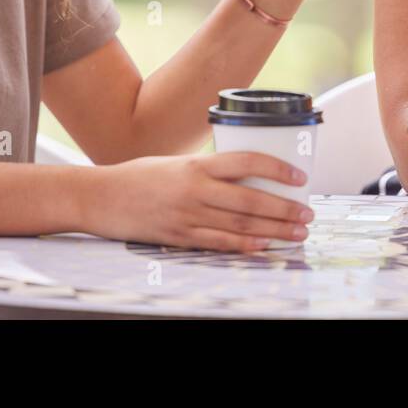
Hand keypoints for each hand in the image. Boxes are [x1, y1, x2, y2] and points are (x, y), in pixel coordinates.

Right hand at [87, 152, 313, 251]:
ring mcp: (187, 215)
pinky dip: (244, 245)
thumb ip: (208, 169)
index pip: (248, 161)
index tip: (299, 177)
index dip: (278, 170)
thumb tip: (245, 175)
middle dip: (284, 208)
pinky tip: (264, 247)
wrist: (100, 197)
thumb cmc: (138, 177)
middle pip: (251, 199)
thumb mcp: (177, 162)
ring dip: (273, 230)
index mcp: (197, 164)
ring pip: (240, 223)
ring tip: (296, 233)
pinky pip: (218, 243)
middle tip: (307, 214)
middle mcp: (195, 188)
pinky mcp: (178, 237)